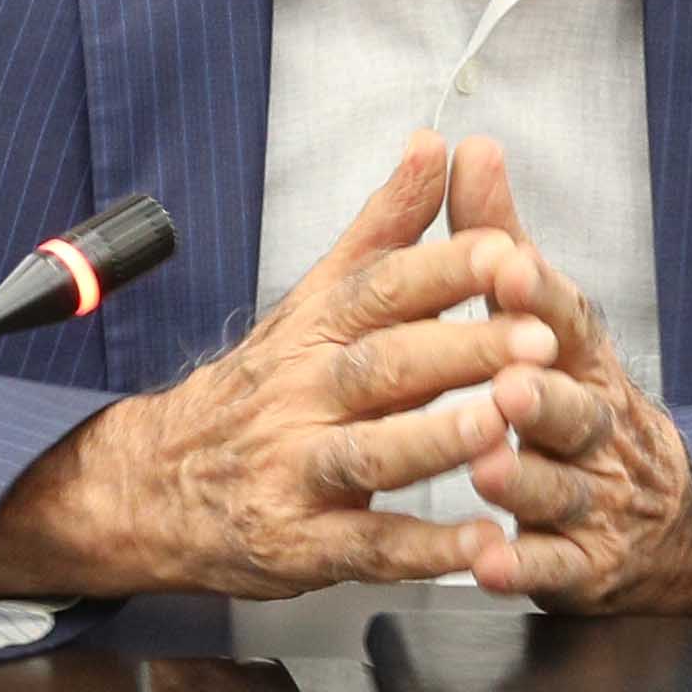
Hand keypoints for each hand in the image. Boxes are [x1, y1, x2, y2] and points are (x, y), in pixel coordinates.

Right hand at [0, 138, 563, 600]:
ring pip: (371, 454)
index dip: (443, 269)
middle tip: (538, 338)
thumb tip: (432, 141)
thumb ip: (382, 228)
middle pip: (384, 366)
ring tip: (505, 425)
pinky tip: (482, 545)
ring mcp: (297, 472)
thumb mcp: (312, 301)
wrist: (152, 484)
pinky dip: (425, 550)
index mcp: (315, 328)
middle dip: (462, 350)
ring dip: (440, 441)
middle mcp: (303, 395)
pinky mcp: (300, 545)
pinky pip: (367, 547)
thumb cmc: (261, 388)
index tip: (507, 251)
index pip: (380, 288)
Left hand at [446, 140, 691, 613]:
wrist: (664, 519)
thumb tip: (471, 145)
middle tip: (508, 381)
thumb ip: (501, 240)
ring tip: (487, 466)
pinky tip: (489, 561)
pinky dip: (523, 565)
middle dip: (544, 393)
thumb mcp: (548, 320)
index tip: (508, 265)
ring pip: (561, 486)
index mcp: (582, 360)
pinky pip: (553, 566)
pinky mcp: (585, 564)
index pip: (567, 319)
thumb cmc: (579, 402)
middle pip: (576, 406)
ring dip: (526, 477)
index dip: (539, 294)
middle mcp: (596, 424)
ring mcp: (595, 496)